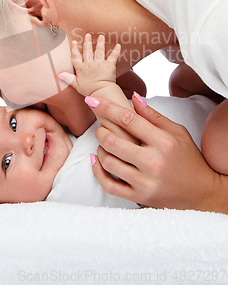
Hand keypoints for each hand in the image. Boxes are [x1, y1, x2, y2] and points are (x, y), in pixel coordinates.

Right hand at [58, 33, 120, 96]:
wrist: (101, 93)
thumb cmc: (89, 90)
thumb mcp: (76, 85)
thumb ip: (68, 78)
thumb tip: (59, 74)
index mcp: (81, 68)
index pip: (76, 56)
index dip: (74, 49)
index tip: (74, 42)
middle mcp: (90, 64)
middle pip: (88, 51)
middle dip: (87, 42)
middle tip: (88, 34)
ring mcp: (100, 64)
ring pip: (99, 51)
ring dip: (100, 43)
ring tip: (101, 36)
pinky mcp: (109, 65)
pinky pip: (113, 56)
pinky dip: (116, 51)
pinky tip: (118, 45)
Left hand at [90, 95, 221, 210]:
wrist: (202, 194)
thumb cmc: (189, 159)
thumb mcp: (177, 132)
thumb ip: (153, 115)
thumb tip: (133, 97)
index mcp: (163, 141)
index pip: (128, 119)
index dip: (106, 108)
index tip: (92, 100)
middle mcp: (153, 162)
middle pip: (112, 140)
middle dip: (100, 130)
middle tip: (101, 127)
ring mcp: (145, 182)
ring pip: (108, 161)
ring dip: (100, 148)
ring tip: (104, 143)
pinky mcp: (139, 197)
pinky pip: (109, 185)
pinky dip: (97, 170)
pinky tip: (97, 160)